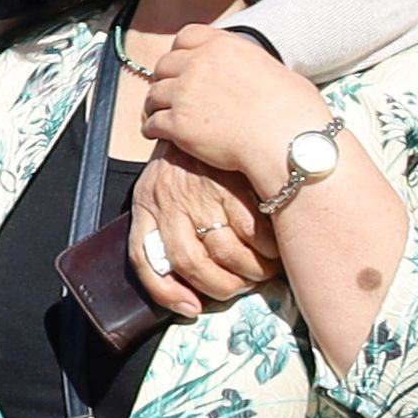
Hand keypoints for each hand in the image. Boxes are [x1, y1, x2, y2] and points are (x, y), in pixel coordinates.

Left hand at [128, 150, 277, 317]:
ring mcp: (203, 191)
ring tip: (262, 272)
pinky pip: (255, 228)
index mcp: (147, 204)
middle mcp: (170, 200)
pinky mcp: (235, 182)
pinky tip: (273, 249)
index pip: (144, 258)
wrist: (205, 110)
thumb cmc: (183, 162)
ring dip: (249, 272)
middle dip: (220, 286)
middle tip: (240, 288)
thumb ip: (159, 233)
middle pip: (192, 263)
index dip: (165, 292)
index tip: (190, 308)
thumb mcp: (157, 191)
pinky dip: (267, 248)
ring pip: (227, 251)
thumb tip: (184, 294)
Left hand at [133, 24, 330, 192]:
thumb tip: (255, 73)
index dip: (181, 51)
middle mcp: (199, 64)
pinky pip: (152, 124)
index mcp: (223, 46)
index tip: (182, 64)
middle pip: (164, 65)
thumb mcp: (275, 70)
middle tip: (170, 94)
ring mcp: (185, 93)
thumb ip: (250, 65)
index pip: (186, 36)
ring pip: (153, 95)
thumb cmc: (294, 111)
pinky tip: (157, 134)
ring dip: (155, 105)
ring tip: (159, 115)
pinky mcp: (177, 123)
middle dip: (166, 79)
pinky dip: (152, 129)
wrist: (288, 141)